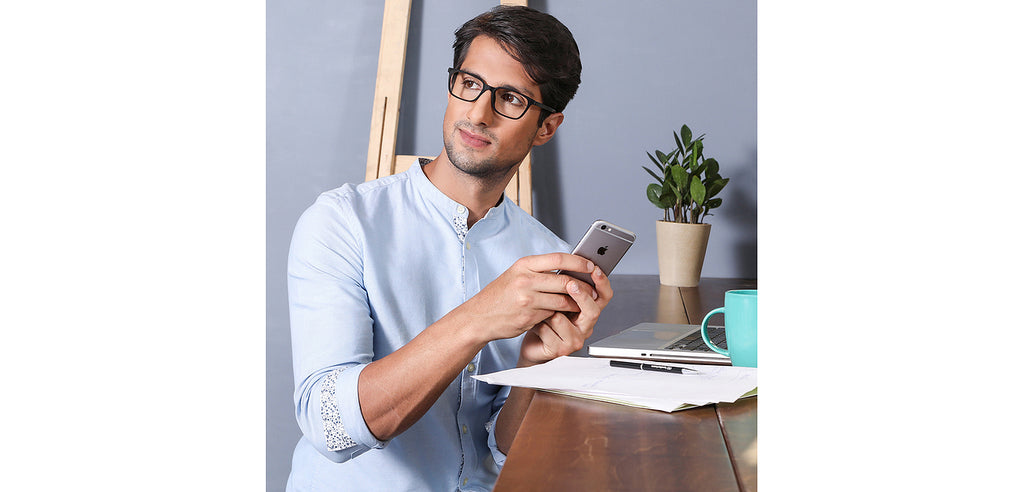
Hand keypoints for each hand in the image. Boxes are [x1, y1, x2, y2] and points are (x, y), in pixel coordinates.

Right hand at [456, 253, 597, 343]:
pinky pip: (552, 314)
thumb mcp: (515, 275)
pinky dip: (560, 315)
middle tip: (593, 289)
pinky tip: (563, 315)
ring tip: (581, 303)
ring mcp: (527, 299)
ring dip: (575, 303)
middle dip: (582, 287)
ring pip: (562, 300)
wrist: (479, 317)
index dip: (578, 261)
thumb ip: (538, 271)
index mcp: (524, 265)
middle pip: (564, 281)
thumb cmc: (499, 296)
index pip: (559, 258)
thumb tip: (566, 270)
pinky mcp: (528, 316)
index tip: (591, 265)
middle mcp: (525, 280)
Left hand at [519, 265, 612, 365]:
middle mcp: (585, 326)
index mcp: (587, 311)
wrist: (532, 345)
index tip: (594, 269)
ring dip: (547, 311)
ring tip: (538, 308)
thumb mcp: (556, 299)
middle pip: (593, 311)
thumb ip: (565, 287)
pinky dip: (538, 324)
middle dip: (581, 296)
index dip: (602, 283)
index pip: (604, 296)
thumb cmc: (545, 320)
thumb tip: (568, 266)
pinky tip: (534, 325)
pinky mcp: (560, 350)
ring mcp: (574, 340)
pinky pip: (548, 331)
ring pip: (563, 320)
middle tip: (571, 284)